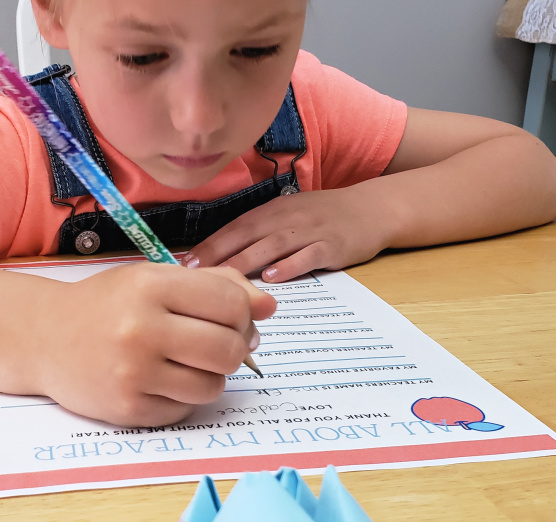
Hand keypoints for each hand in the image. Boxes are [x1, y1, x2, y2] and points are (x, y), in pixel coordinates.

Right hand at [36, 263, 276, 425]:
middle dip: (234, 349)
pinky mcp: (128, 409)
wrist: (43, 337)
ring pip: (212, 385)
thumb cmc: (107, 305)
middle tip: (217, 345)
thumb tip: (269, 307)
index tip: (232, 319)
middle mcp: (141, 328)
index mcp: (151, 286)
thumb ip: (216, 286)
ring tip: (186, 364)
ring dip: (209, 377)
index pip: (231, 303)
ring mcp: (133, 373)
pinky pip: (185, 410)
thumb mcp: (156, 280)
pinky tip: (160, 381)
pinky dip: (182, 398)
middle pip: (229, 349)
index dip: (243, 314)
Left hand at [183, 186, 395, 282]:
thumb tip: (220, 258)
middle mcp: (287, 217)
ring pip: (273, 245)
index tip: (184, 264)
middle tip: (194, 275)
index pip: (234, 227)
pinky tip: (273, 278)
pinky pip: (308, 255)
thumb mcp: (288, 216)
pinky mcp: (332, 245)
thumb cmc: (323, 217)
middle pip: (247, 235)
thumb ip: (258, 234)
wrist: (372, 209)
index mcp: (272, 211)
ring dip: (247, 261)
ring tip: (225, 278)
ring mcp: (310, 230)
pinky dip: (290, 266)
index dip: (209, 245)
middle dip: (218, 255)